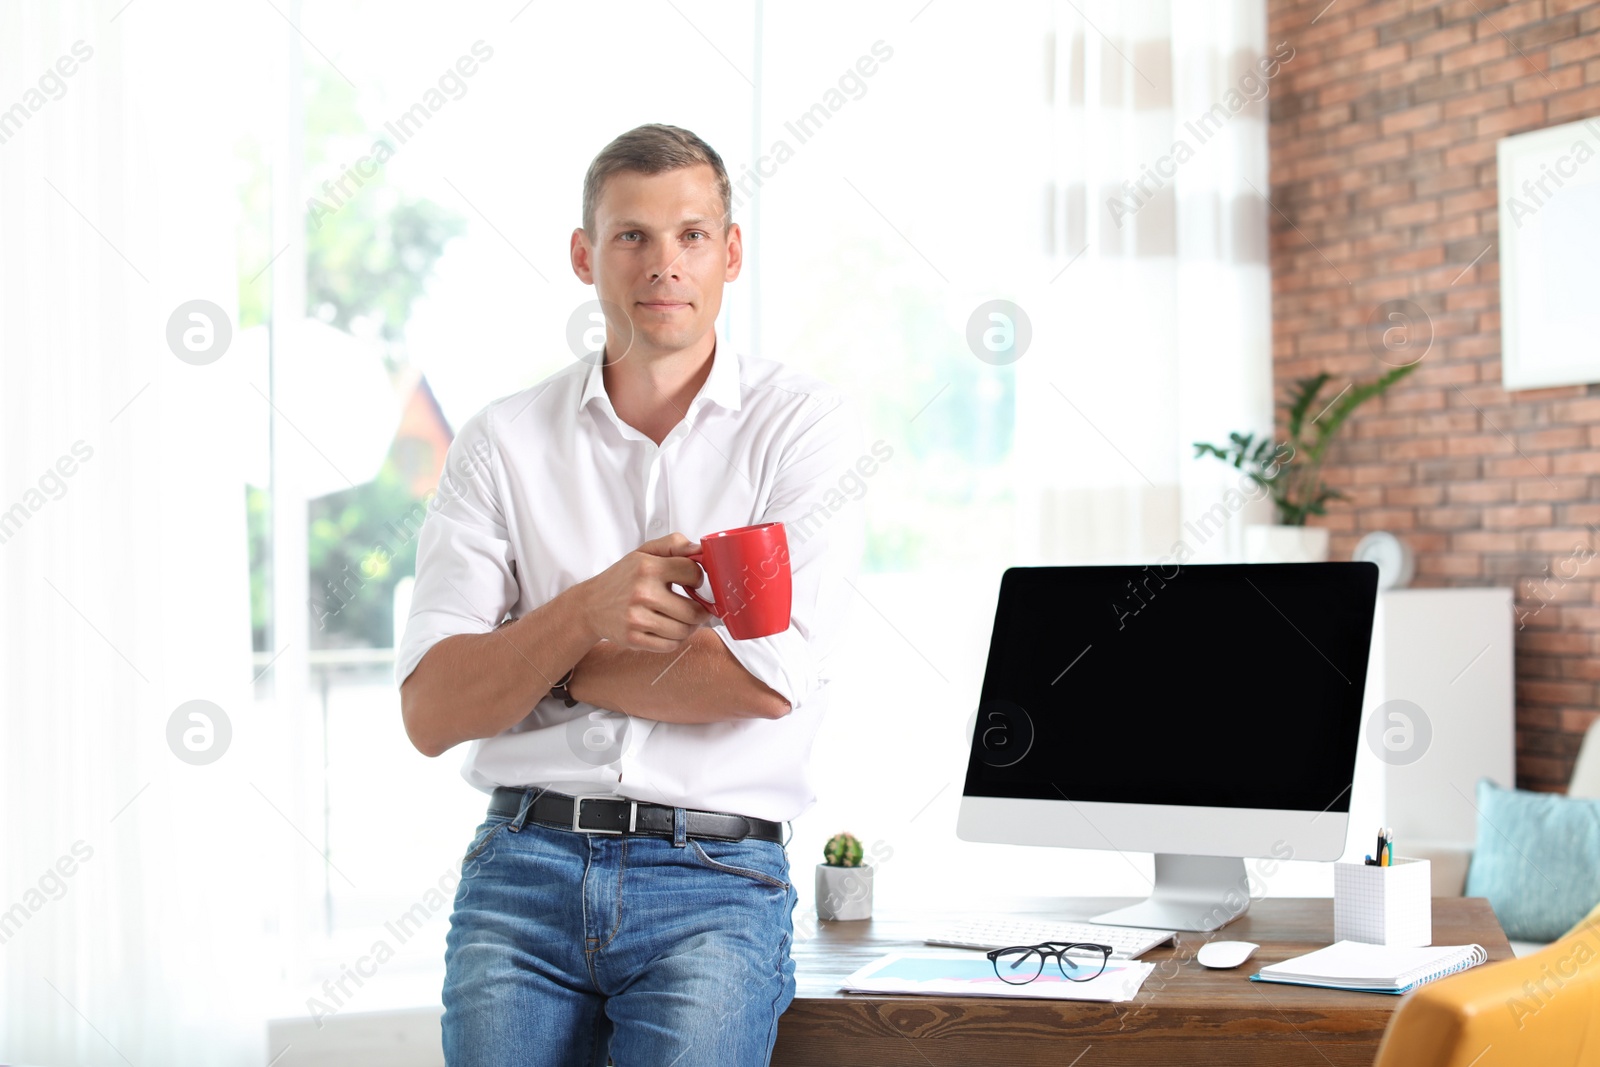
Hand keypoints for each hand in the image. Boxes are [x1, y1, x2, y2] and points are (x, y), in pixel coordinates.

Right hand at [577, 533, 712, 651]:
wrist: (590, 606)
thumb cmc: (621, 579)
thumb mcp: (644, 553)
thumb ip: (673, 545)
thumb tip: (699, 550)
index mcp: (647, 568)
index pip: (693, 573)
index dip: (698, 578)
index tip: (694, 583)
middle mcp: (642, 593)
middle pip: (693, 611)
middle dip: (700, 611)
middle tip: (697, 608)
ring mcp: (637, 618)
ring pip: (683, 631)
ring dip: (689, 627)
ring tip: (682, 619)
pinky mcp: (634, 639)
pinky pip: (670, 645)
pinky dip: (674, 640)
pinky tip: (668, 629)